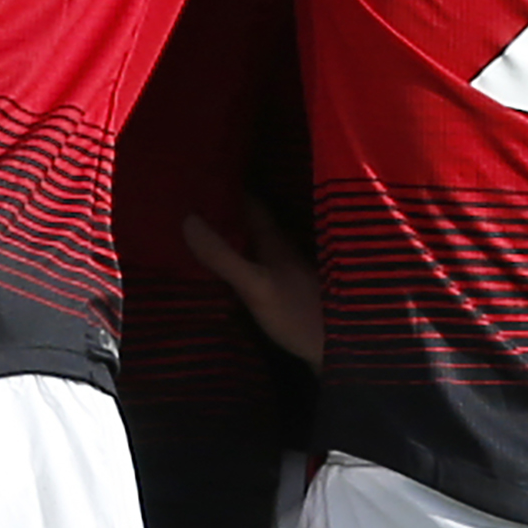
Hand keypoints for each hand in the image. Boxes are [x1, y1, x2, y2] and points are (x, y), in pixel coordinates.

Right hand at [182, 201, 323, 368]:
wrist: (339, 348)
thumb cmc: (299, 314)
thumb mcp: (256, 285)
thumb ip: (223, 256)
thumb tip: (187, 218)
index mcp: (276, 240)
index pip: (250, 203)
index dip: (226, 189)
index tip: (198, 179)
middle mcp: (283, 250)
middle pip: (251, 223)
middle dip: (225, 212)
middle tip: (190, 205)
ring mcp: (286, 272)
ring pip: (255, 245)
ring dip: (232, 237)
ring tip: (199, 233)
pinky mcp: (287, 294)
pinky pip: (257, 267)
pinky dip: (239, 262)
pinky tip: (224, 271)